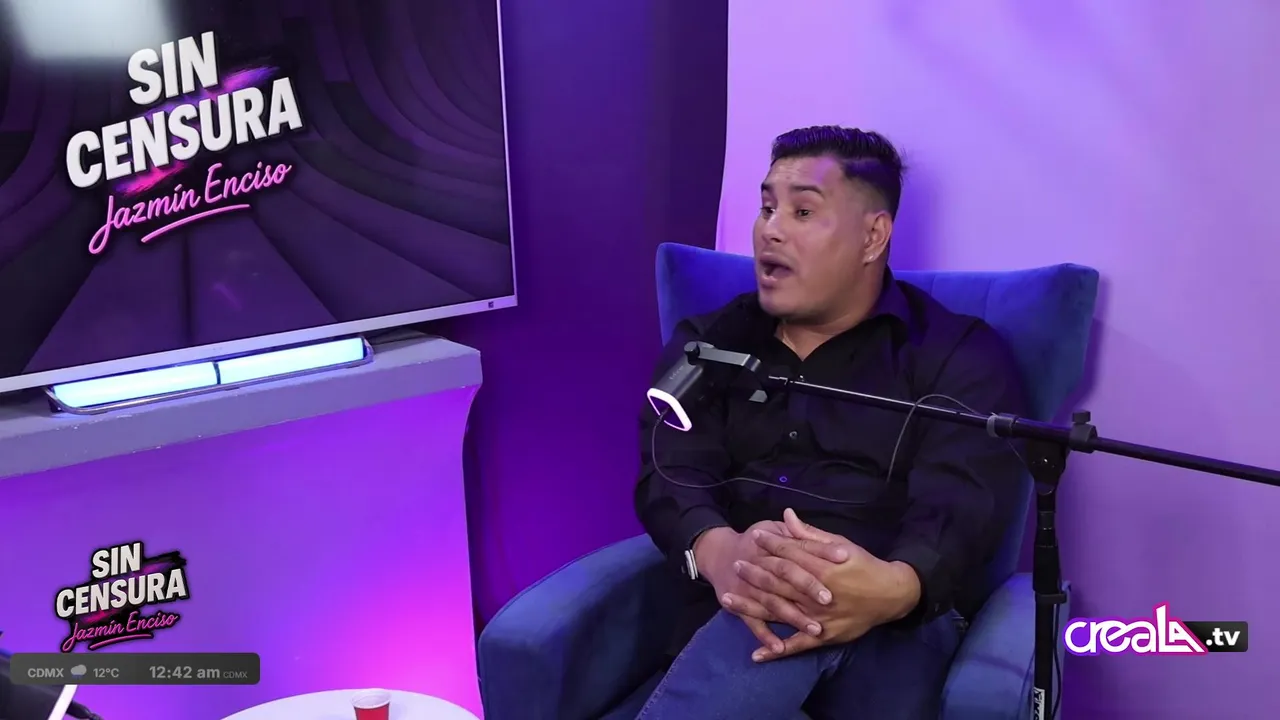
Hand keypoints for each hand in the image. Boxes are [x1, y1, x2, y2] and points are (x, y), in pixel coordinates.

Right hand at [694, 521, 845, 653]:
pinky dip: (764, 636)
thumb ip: (791, 529)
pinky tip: (779, 648)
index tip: (843, 557)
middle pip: (786, 576)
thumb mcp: (772, 528)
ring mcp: (748, 589)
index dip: (820, 552)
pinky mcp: (739, 606)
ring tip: (817, 629)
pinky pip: (753, 623)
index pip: (799, 548)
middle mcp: (759, 567)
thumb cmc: (752, 541)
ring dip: (793, 618)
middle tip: (830, 600)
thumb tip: (799, 516)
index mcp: (770, 547)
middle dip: (807, 587)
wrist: (717, 554)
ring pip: (773, 604)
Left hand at [725, 509, 921, 661]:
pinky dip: (776, 650)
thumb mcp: (840, 544)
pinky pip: (797, 645)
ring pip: (779, 611)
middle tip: (735, 565)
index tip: (753, 536)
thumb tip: (787, 515)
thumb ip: (810, 534)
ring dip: (751, 606)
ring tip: (728, 600)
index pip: (790, 554)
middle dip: (754, 573)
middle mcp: (817, 593)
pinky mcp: (824, 636)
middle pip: (779, 581)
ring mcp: (818, 617)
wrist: (891, 595)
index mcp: (822, 568)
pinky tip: (756, 654)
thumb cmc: (864, 565)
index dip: (770, 544)